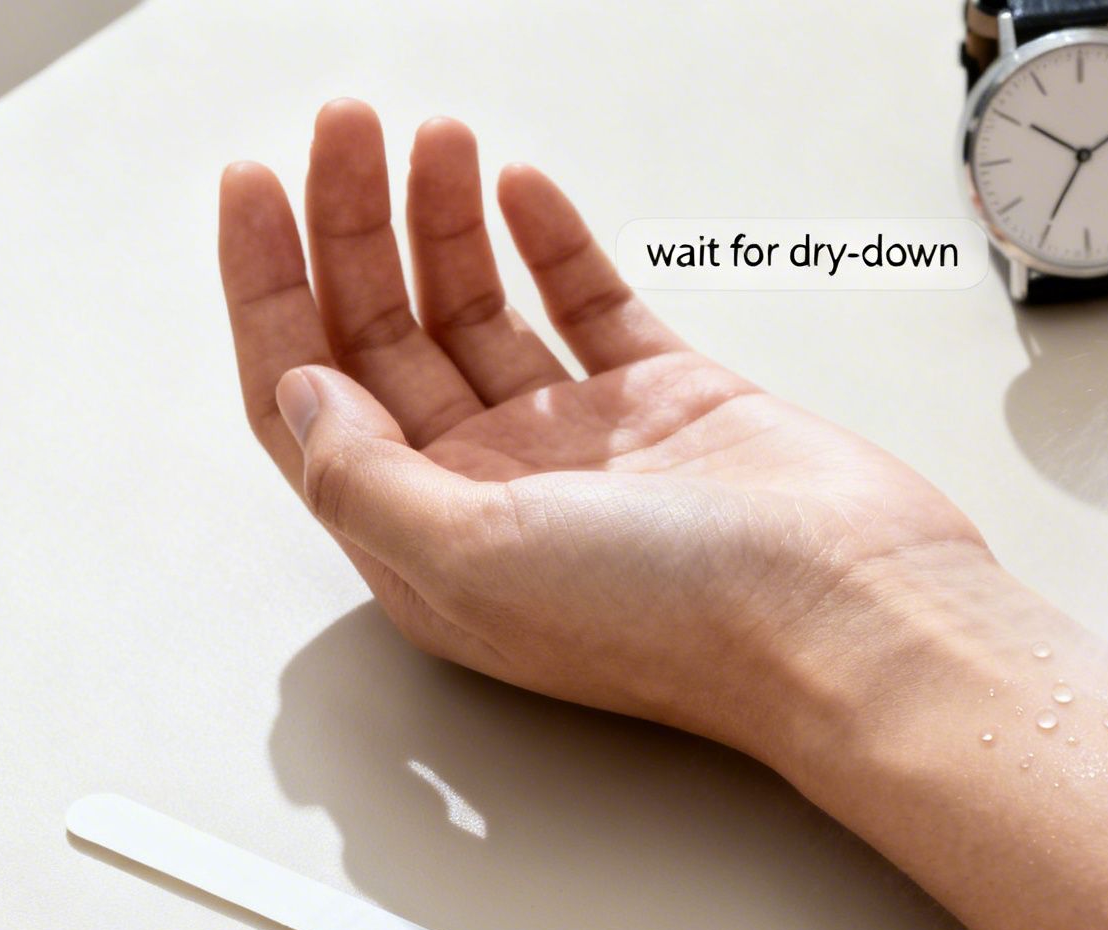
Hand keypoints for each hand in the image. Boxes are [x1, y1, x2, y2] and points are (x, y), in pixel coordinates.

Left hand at [220, 99, 984, 753]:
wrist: (849, 611)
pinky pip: (587, 305)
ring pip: (482, 310)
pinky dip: (551, 244)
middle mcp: (498, 493)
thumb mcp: (473, 559)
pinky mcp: (669, 404)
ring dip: (444, 222)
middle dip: (353, 227)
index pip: (311, 402)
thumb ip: (363, 476)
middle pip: (387, 339)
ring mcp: (585, 445)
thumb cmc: (678, 622)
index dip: (269, 291)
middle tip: (347, 129)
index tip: (257, 188)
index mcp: (432, 543)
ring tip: (433, 140)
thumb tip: (297, 392)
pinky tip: (522, 191)